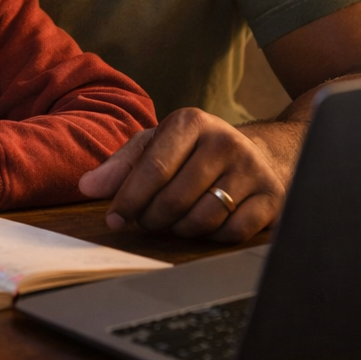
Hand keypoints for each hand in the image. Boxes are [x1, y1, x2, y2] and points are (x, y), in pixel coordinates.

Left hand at [78, 107, 284, 241]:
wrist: (256, 153)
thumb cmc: (192, 152)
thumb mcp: (154, 145)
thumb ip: (120, 165)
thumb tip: (87, 187)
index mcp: (191, 122)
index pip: (153, 168)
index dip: (129, 199)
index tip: (113, 219)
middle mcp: (225, 142)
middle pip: (175, 198)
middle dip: (151, 218)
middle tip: (145, 220)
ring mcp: (253, 169)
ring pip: (203, 218)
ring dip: (179, 229)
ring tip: (172, 220)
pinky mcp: (273, 196)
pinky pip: (233, 232)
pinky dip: (212, 236)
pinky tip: (205, 225)